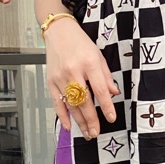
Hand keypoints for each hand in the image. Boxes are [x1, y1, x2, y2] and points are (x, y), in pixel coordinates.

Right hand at [44, 19, 118, 138]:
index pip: (100, 89)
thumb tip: (114, 93)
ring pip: (71, 104)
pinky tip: (68, 126)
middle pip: (84, 100)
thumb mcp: (98, 55)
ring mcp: (60, 77)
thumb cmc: (80, 42)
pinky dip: (62, 115)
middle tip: (96, 132)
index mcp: (89, 63)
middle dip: (91, 119)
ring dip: (79, 121)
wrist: (58, 31)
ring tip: (87, 132)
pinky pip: (56, 102)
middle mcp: (73, 71)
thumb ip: (106, 76)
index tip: (111, 118)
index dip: (106, 106)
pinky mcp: (50, 81)